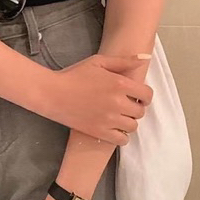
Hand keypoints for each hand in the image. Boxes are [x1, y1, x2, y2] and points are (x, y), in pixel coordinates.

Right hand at [36, 54, 153, 145]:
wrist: (52, 93)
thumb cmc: (74, 75)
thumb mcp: (99, 62)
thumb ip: (124, 61)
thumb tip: (145, 58)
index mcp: (120, 84)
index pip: (147, 94)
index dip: (145, 96)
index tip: (138, 96)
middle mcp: (118, 102)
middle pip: (140, 112)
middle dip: (135, 108)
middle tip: (125, 105)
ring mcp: (109, 119)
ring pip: (133, 127)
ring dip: (128, 122)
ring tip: (119, 117)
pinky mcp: (100, 132)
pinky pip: (122, 140)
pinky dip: (121, 136)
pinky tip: (113, 129)